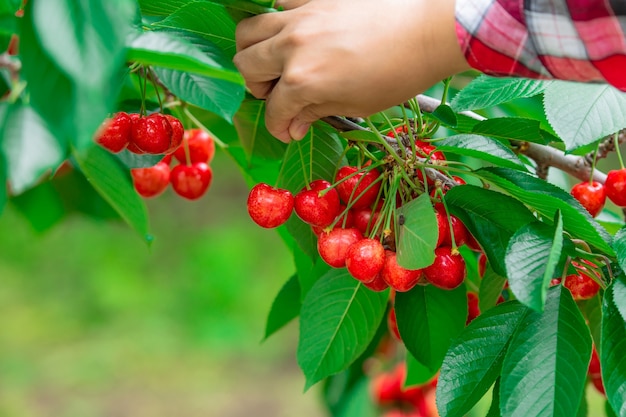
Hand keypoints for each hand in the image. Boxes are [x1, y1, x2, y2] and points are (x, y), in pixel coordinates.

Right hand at [234, 0, 469, 141]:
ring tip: (275, 61)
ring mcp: (299, 16)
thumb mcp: (356, 105)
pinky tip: (294, 30)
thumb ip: (316, 112)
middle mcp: (292, 47)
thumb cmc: (397, 74)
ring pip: (249, 31)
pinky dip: (277, 18)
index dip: (278, 127)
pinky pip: (278, 2)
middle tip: (280, 95)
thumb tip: (293, 126)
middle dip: (259, 88)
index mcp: (303, 81)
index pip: (273, 110)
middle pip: (247, 67)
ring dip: (254, 52)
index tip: (289, 130)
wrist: (427, 31)